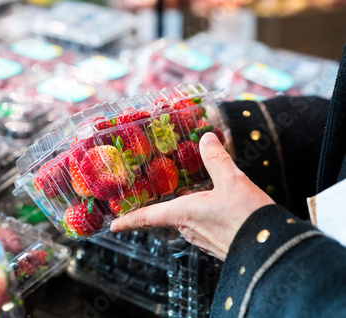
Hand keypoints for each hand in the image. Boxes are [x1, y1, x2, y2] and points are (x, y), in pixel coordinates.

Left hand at [110, 132, 274, 259]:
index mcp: (183, 214)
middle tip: (151, 195)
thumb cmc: (248, 217)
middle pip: (165, 217)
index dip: (128, 220)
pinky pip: (200, 226)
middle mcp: (188, 228)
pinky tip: (211, 205)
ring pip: (184, 220)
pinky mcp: (217, 243)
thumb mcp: (232, 180)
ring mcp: (202, 239)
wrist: (273, 248)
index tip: (113, 225)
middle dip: (157, 207)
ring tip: (184, 194)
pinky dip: (198, 214)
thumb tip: (206, 138)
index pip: (146, 218)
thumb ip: (216, 159)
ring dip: (181, 209)